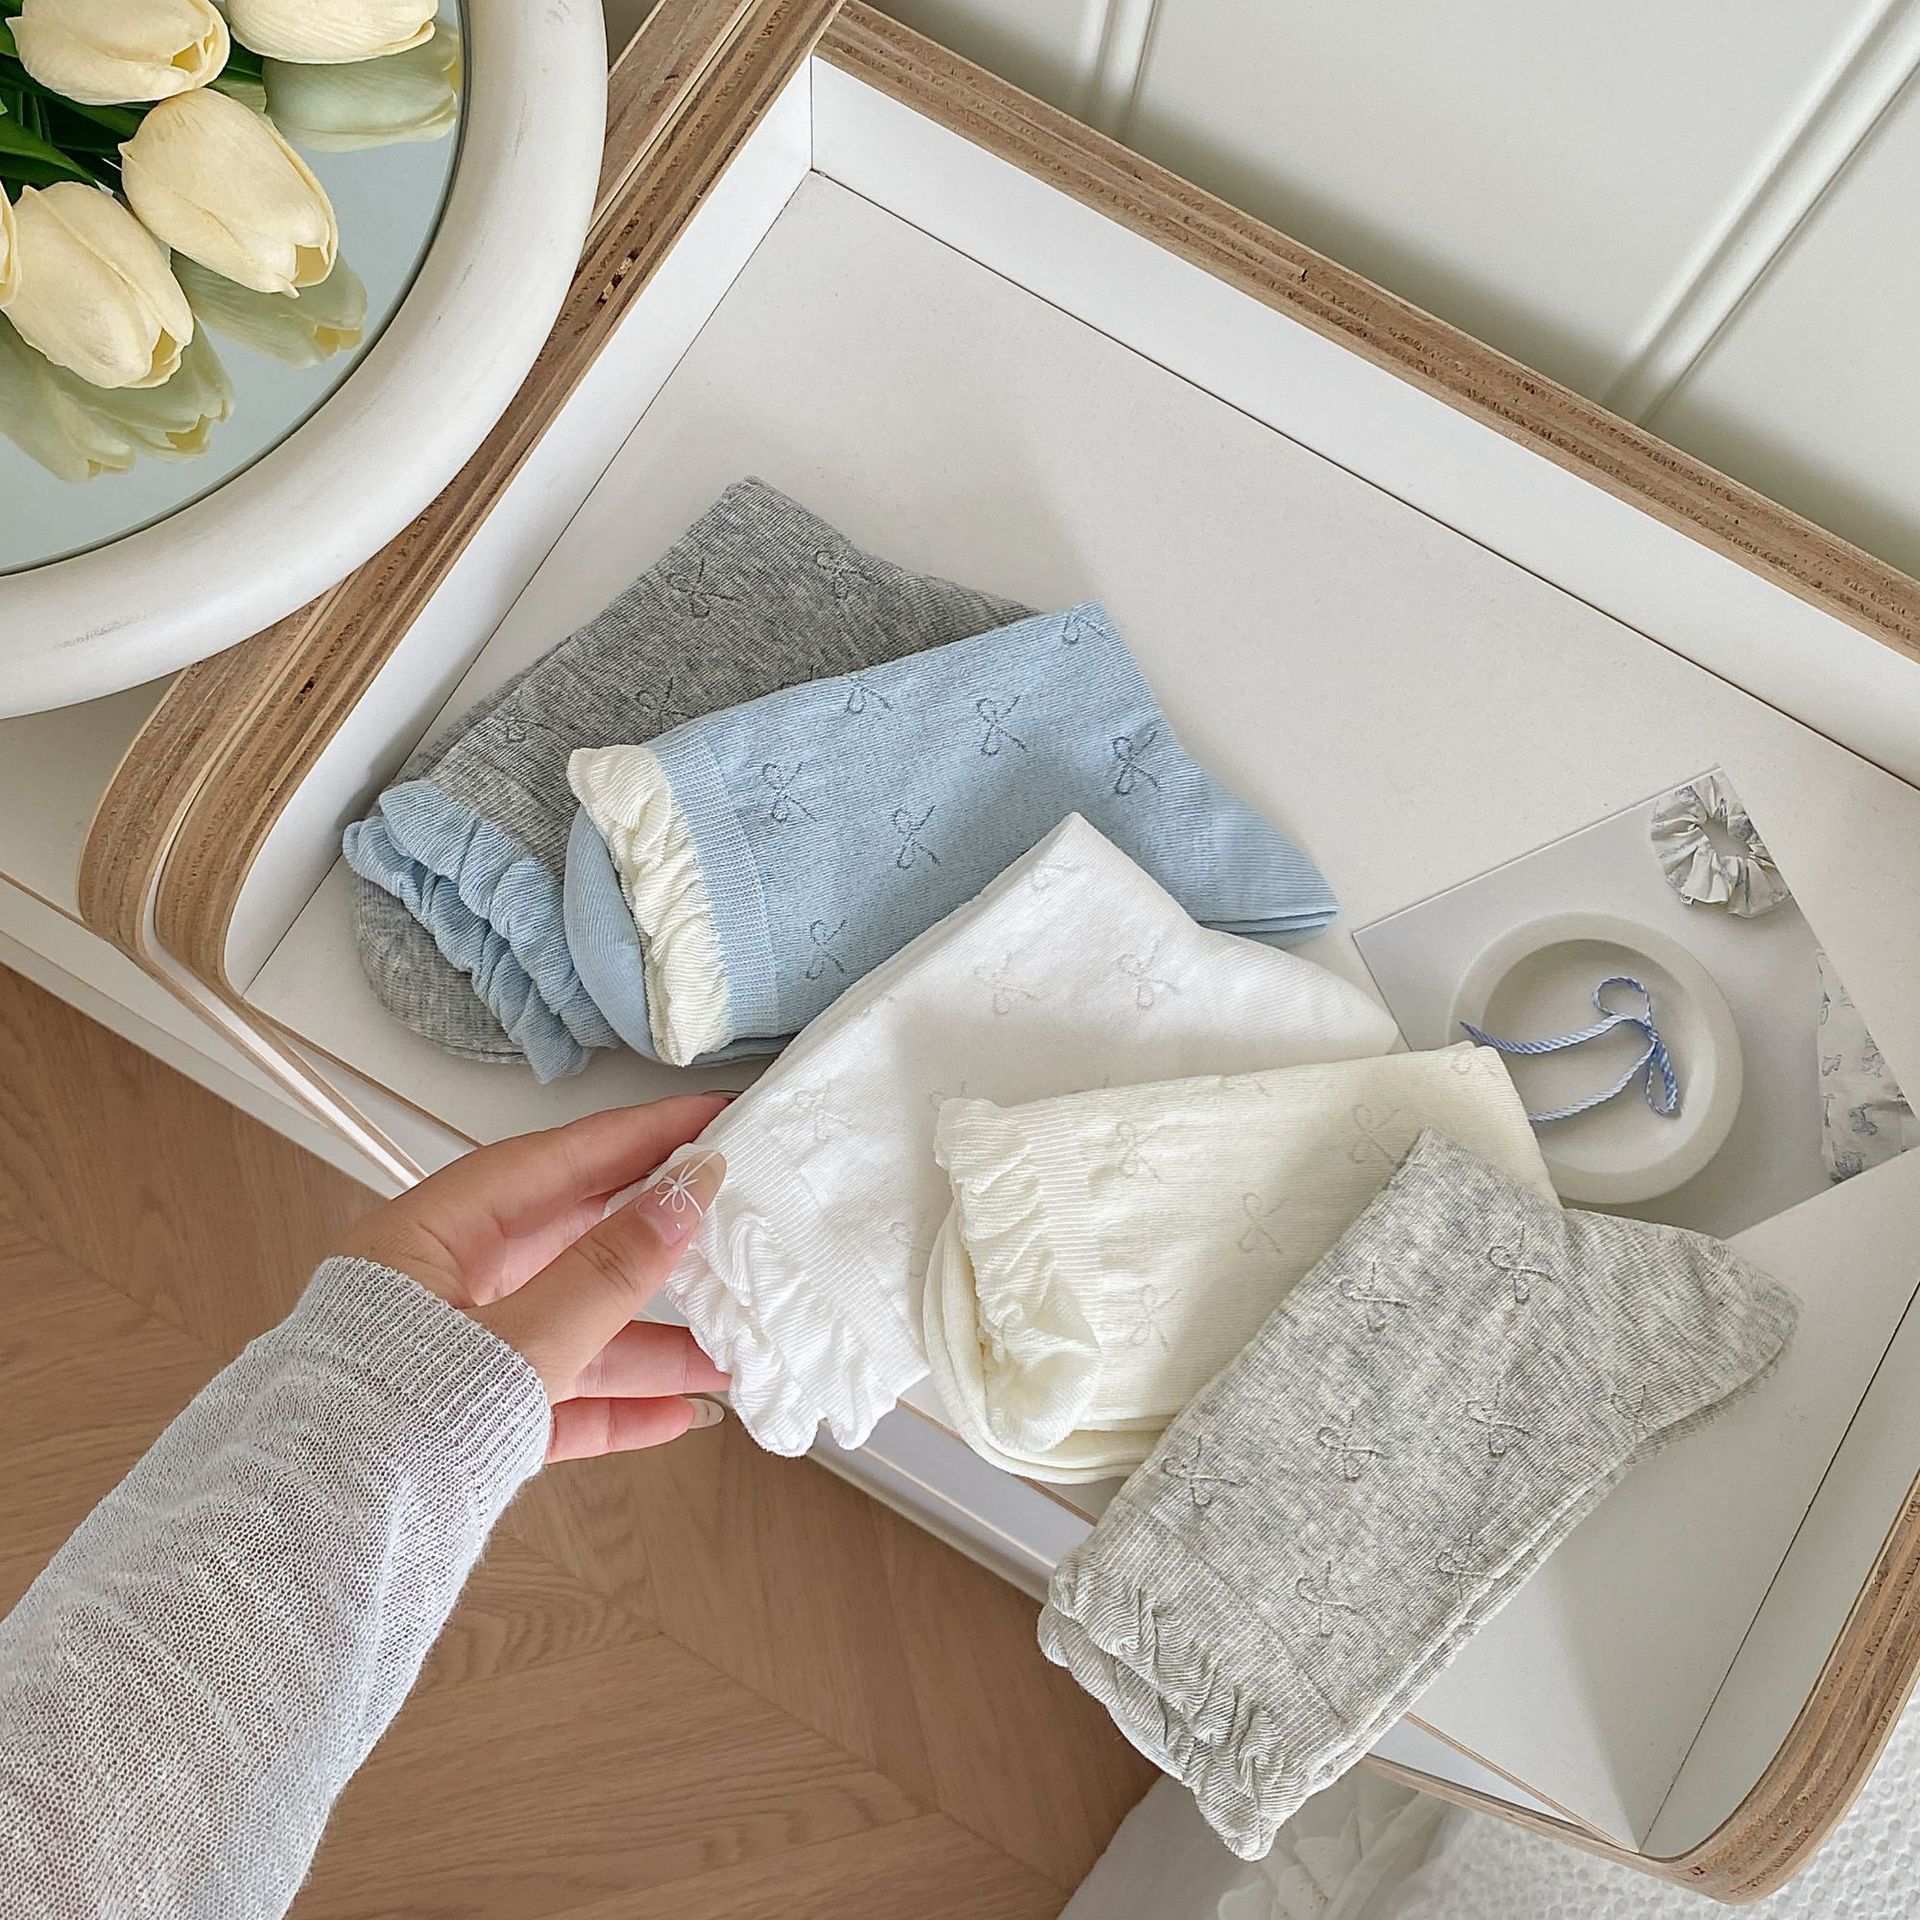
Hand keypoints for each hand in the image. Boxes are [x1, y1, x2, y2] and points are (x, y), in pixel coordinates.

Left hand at [336, 1097, 730, 1461]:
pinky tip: (677, 1414)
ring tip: (730, 1347)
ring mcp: (453, 1361)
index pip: (554, 1162)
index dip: (638, 1137)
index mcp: (427, 1238)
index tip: (709, 1119)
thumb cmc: (385, 1430)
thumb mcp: (519, 1341)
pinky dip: (615, 1406)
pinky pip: (555, 1402)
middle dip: (658, 1244)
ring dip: (651, 1343)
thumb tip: (684, 1194)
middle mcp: (438, 1290)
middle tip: (734, 1217)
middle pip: (569, 1245)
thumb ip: (608, 1269)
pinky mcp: (468, 1428)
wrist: (312, 1556)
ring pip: (571, 1333)